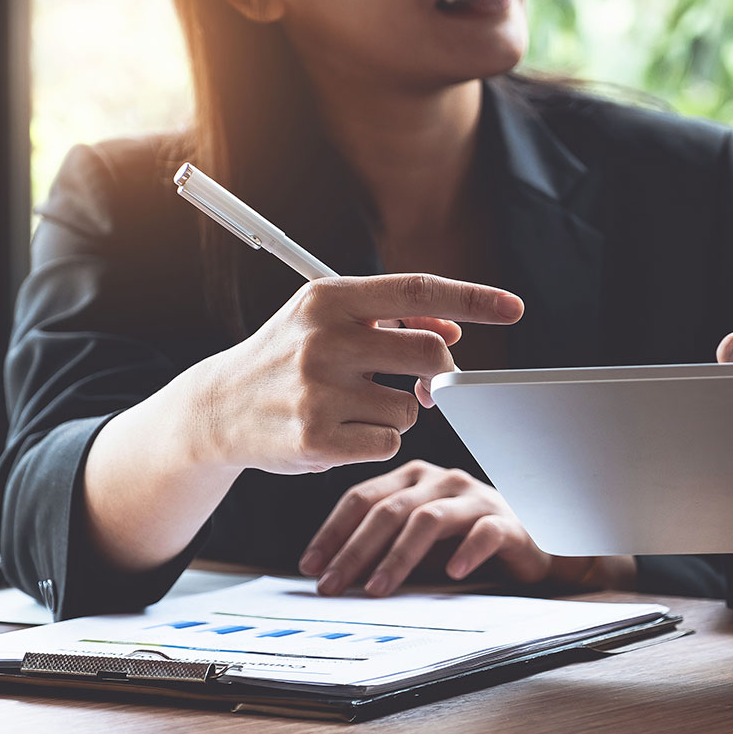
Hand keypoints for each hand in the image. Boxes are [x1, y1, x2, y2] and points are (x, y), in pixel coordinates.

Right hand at [191, 273, 521, 475]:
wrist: (217, 409)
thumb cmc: (286, 358)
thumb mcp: (329, 322)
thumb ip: (391, 320)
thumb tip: (452, 328)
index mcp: (328, 298)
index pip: (417, 291)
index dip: (472, 298)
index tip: (514, 307)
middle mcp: (323, 339)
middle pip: (430, 355)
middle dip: (437, 374)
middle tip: (418, 383)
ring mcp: (318, 391)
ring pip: (411, 407)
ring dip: (397, 412)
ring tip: (353, 407)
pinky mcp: (317, 439)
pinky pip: (388, 442)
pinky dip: (376, 441)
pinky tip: (340, 432)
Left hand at [298, 460, 636, 596]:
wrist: (535, 545)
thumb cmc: (466, 543)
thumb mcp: (417, 544)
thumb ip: (382, 548)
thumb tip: (330, 575)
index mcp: (414, 479)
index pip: (362, 498)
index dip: (332, 532)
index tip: (311, 566)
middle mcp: (442, 481)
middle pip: (388, 510)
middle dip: (354, 550)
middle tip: (332, 585)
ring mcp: (476, 497)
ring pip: (428, 520)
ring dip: (397, 557)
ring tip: (376, 589)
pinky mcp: (509, 520)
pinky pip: (484, 532)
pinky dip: (465, 552)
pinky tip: (449, 574)